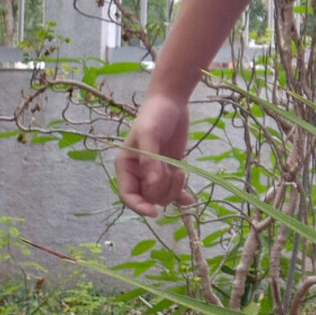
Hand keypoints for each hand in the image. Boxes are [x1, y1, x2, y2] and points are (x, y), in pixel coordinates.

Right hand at [115, 92, 193, 216]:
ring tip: (181, 170)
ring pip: (162, 196)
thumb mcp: (150, 134)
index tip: (154, 212)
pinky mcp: (170, 170)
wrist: (171, 102)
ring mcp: (155, 173)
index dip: (139, 206)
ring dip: (174, 188)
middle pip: (148, 198)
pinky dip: (181, 197)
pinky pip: (174, 191)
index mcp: (125, 166)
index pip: (127, 195)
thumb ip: (150, 161)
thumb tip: (152, 186)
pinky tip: (189, 200)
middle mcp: (138, 173)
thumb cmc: (155, 115)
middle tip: (175, 172)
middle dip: (163, 190)